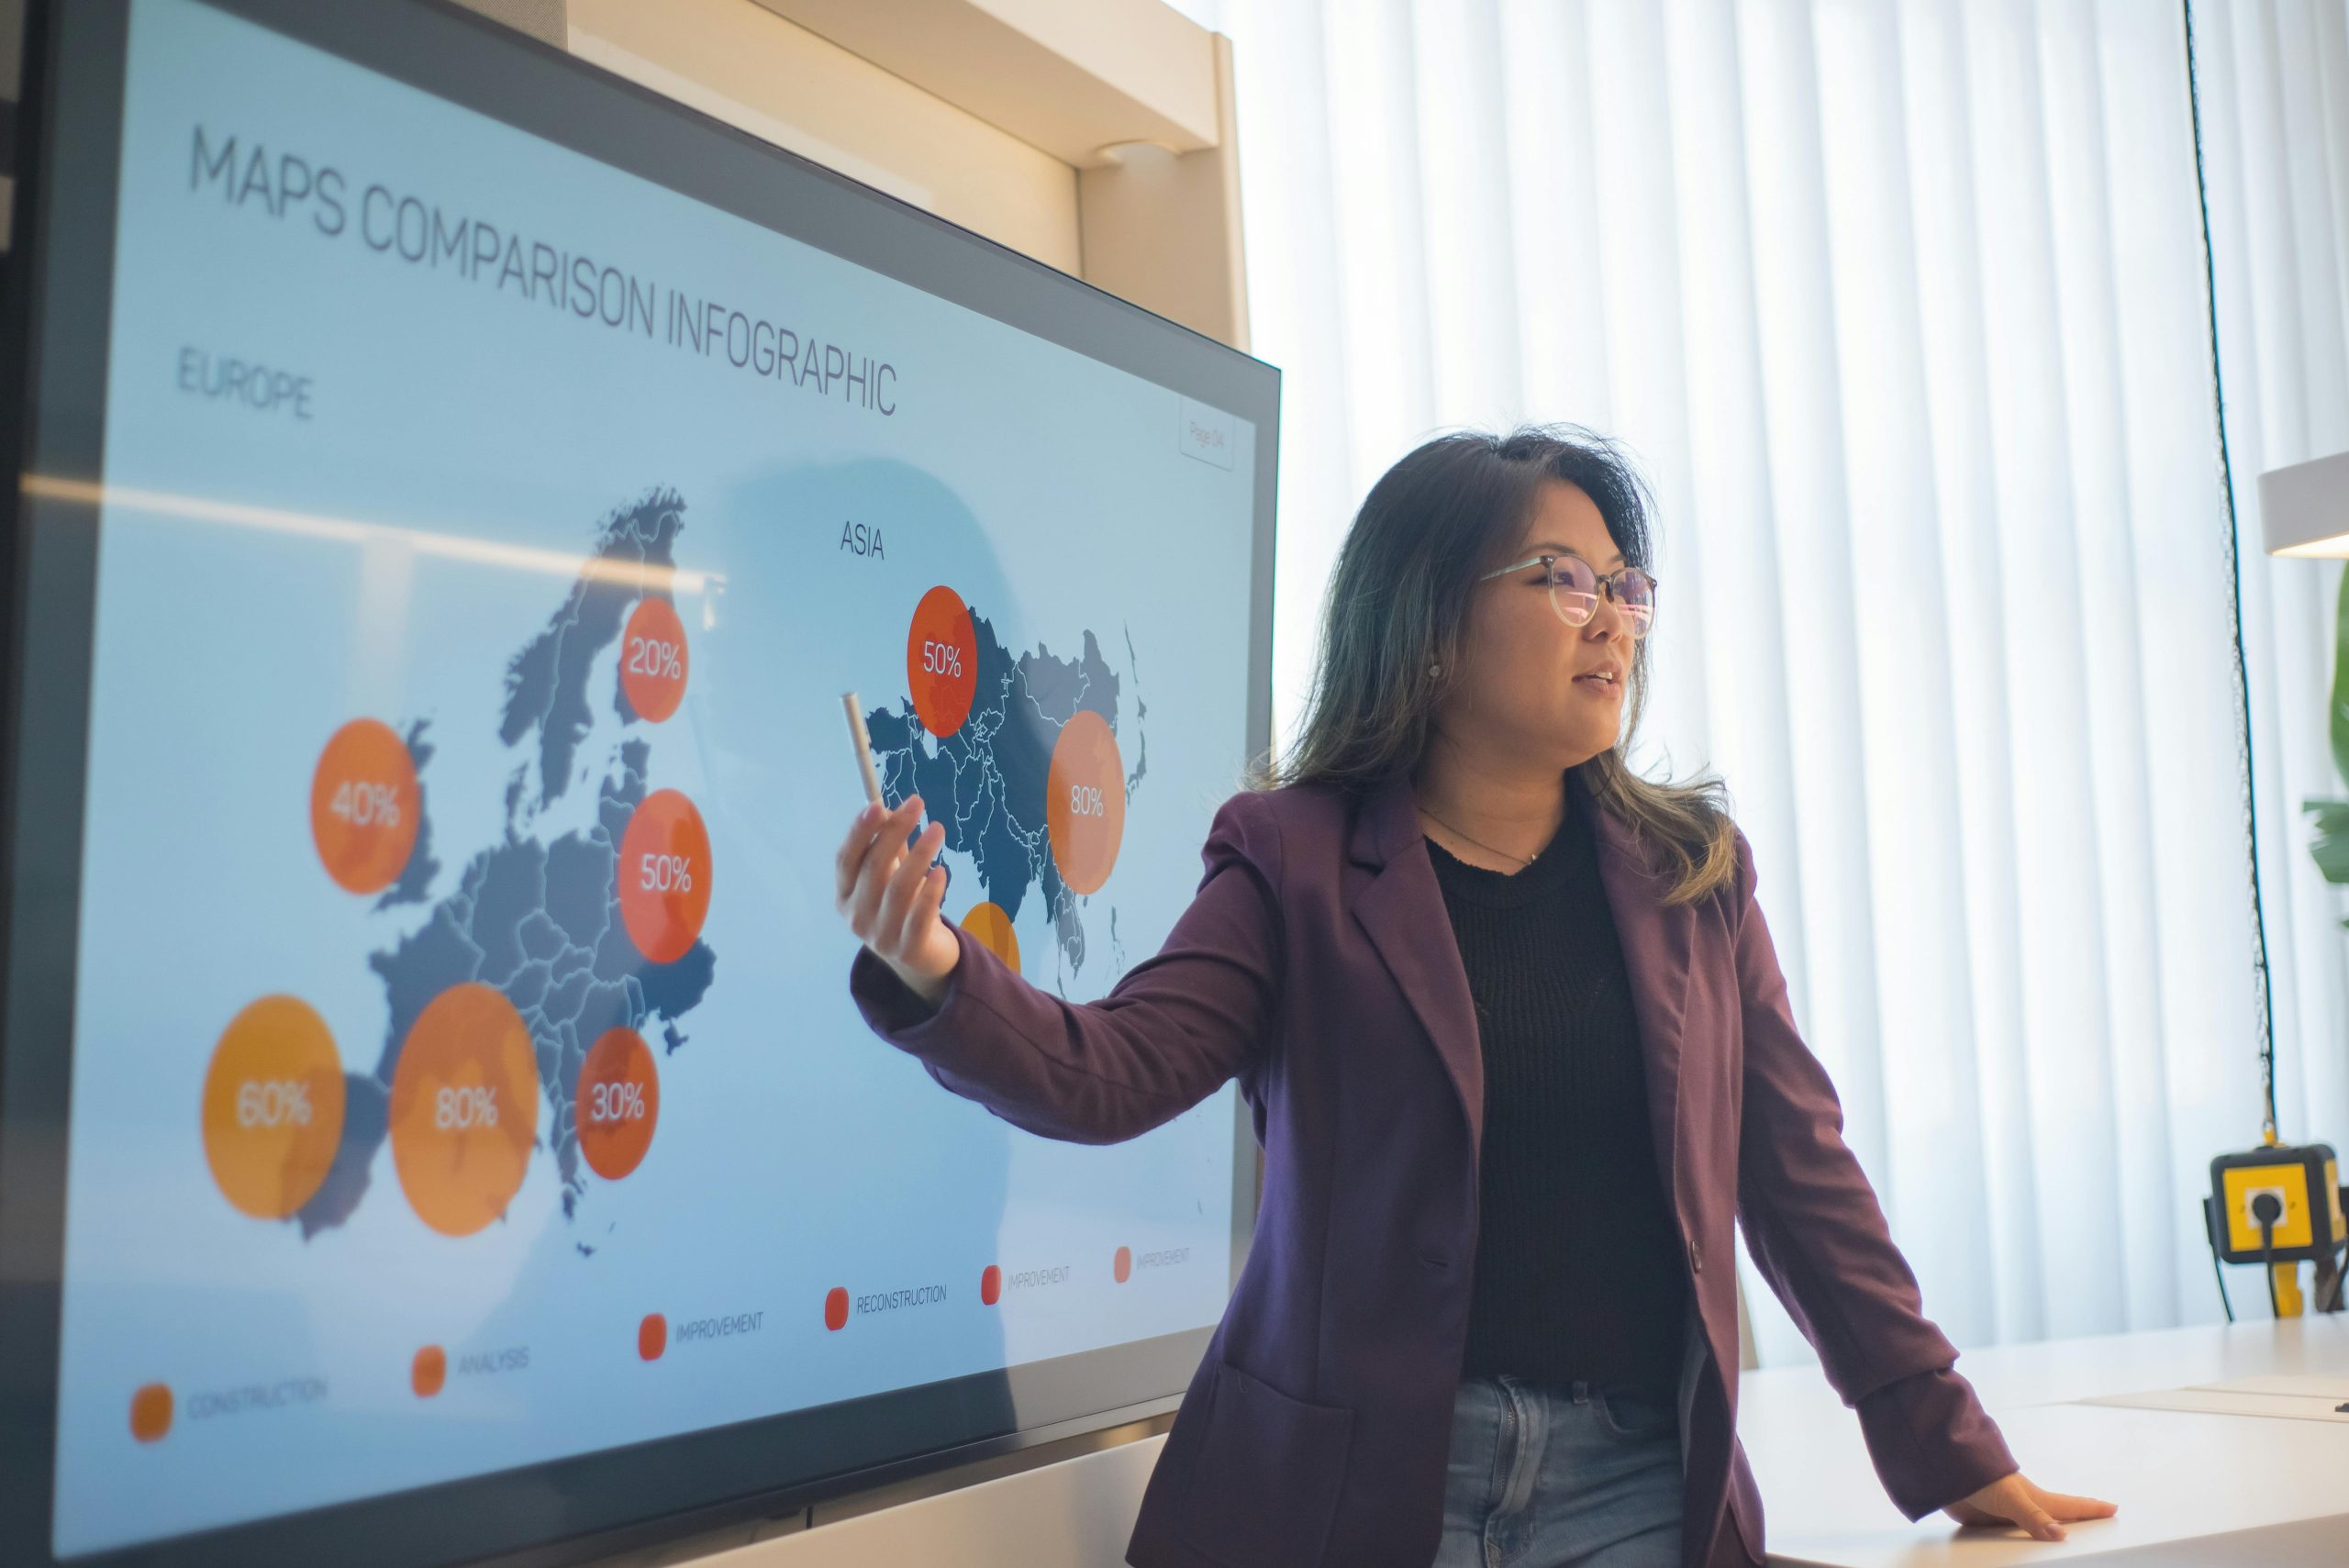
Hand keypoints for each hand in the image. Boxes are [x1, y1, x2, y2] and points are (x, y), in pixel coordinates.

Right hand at [836, 795, 959, 1006]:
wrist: (922, 958)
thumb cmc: (904, 906)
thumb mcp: (890, 876)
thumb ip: (889, 847)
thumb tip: (892, 811)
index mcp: (844, 896)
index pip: (845, 859)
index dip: (859, 832)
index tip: (878, 804)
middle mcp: (856, 916)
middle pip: (873, 868)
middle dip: (894, 832)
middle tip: (917, 804)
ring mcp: (879, 936)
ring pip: (899, 888)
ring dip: (919, 854)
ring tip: (937, 829)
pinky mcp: (907, 949)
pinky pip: (920, 914)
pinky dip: (931, 890)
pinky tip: (941, 871)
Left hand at [1943, 1471, 2116, 1541]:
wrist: (1944, 1471)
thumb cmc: (1980, 1475)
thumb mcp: (2010, 1497)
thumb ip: (2032, 1517)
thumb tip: (2060, 1536)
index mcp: (2036, 1499)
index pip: (2071, 1506)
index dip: (2091, 1508)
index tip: (2113, 1508)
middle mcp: (2026, 1508)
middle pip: (2057, 1519)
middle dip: (2077, 1524)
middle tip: (2097, 1528)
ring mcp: (2008, 1515)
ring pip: (2034, 1531)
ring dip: (2048, 1537)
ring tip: (2066, 1544)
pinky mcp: (1989, 1524)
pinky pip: (2011, 1539)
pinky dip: (2021, 1544)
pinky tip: (2022, 1552)